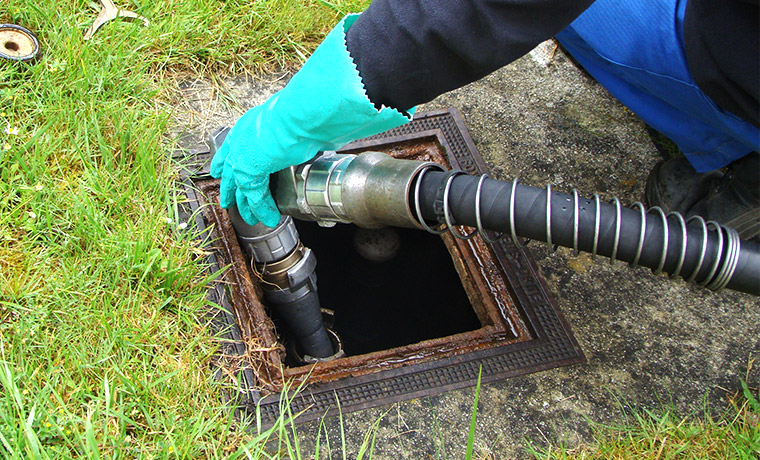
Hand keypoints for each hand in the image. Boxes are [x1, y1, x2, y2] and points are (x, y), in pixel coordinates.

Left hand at [209, 14, 411, 225]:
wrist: (304, 113)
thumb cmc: (307, 111)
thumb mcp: (296, 122)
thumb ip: (296, 134)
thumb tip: (313, 137)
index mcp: (251, 124)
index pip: (231, 146)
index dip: (225, 161)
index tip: (220, 170)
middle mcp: (242, 139)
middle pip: (230, 170)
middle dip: (229, 188)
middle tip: (226, 200)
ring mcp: (243, 155)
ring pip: (241, 187)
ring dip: (246, 205)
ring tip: (250, 219)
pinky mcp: (250, 170)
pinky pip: (255, 196)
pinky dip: (263, 208)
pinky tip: (269, 218)